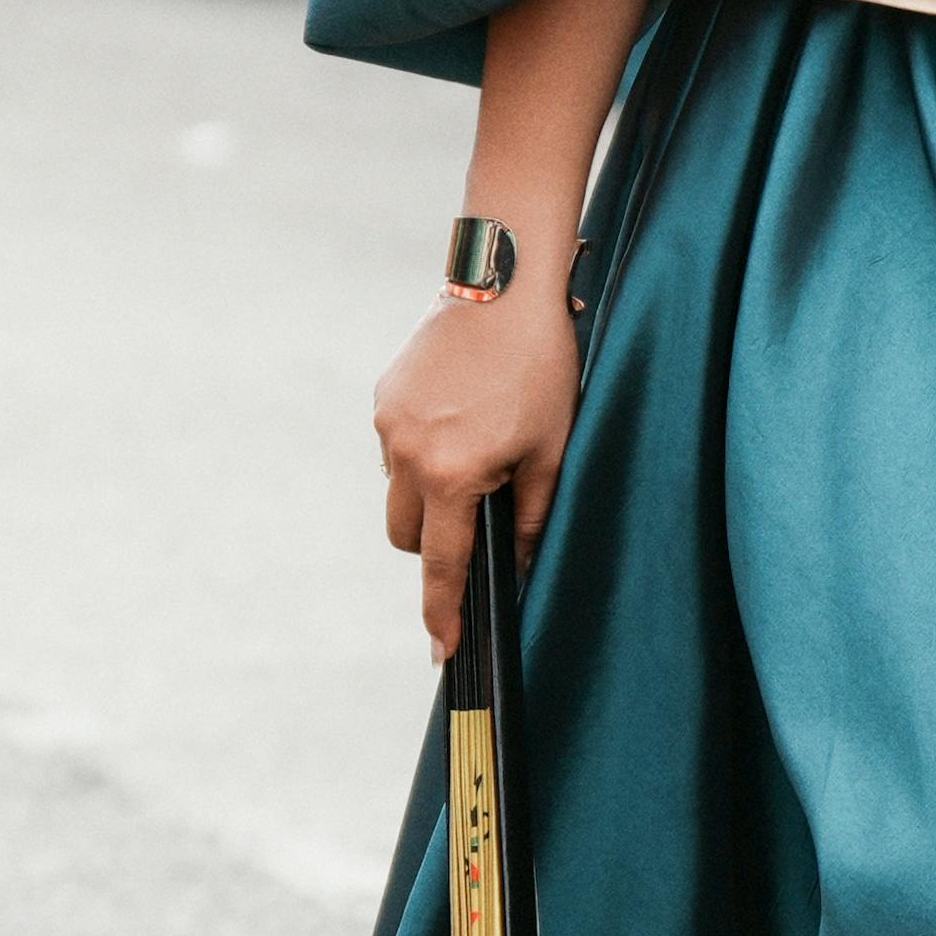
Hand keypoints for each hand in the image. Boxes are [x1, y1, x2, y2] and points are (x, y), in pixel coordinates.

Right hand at [375, 284, 577, 656]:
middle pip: (407, 536)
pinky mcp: (384, 396)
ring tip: (477, 451)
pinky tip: (460, 419)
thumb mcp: (552, 448)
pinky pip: (395, 449)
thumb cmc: (540, 367)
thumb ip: (533, 516)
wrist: (504, 285)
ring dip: (428, 494)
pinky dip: (420, 453)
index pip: (443, 565)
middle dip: (436, 543)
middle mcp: (407, 453)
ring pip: (399, 492)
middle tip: (480, 513)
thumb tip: (519, 566)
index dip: (442, 612)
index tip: (442, 650)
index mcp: (452, 474)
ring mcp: (389, 423)